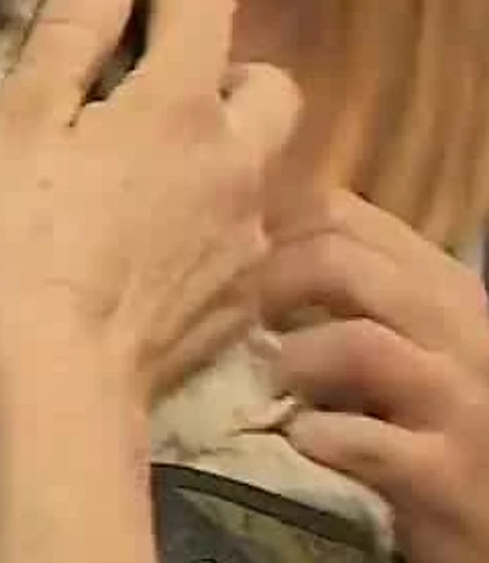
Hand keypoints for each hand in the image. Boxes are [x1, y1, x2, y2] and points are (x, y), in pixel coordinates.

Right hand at [0, 0, 303, 406]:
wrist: (58, 380)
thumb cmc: (17, 242)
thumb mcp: (18, 123)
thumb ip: (70, 30)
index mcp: (179, 104)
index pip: (205, 4)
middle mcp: (237, 158)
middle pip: (268, 84)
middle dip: (222, 67)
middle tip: (154, 84)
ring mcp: (249, 233)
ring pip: (263, 161)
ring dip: (223, 144)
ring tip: (154, 168)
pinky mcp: (243, 295)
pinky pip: (245, 232)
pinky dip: (211, 216)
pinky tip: (155, 242)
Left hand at [259, 190, 488, 562]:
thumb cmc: (438, 414)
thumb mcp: (409, 334)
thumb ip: (351, 288)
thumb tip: (246, 240)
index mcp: (443, 286)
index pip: (341, 214)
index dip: (267, 227)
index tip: (227, 257)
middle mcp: (461, 331)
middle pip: (338, 261)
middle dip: (266, 286)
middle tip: (234, 320)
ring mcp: (461, 402)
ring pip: (356, 343)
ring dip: (294, 360)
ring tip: (275, 381)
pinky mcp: (447, 474)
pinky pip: (363, 441)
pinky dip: (315, 438)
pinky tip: (301, 440)